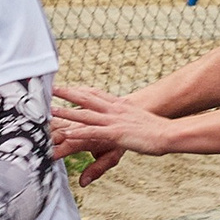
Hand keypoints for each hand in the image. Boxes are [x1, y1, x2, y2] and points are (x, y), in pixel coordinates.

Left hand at [51, 82, 177, 182]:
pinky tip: (68, 133)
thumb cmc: (156, 129)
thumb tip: (123, 122)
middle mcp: (115, 110)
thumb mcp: (138, 120)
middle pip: (86, 98)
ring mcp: (114, 121)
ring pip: (85, 114)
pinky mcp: (116, 134)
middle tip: (51, 88)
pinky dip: (79, 132)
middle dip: (67, 93)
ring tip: (51, 110)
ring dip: (67, 112)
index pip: (95, 94)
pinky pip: (94, 132)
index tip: (66, 85)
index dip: (79, 89)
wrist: (169, 133)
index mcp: (120, 105)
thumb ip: (126, 119)